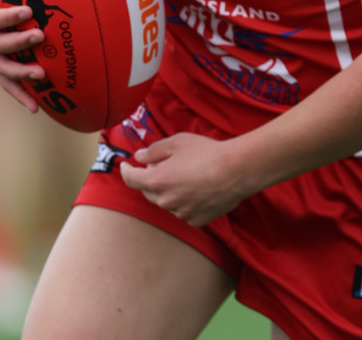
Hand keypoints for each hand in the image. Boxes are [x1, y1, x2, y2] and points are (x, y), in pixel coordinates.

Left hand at [120, 132, 247, 226]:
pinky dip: (185, 201)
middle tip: (163, 164)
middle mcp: (166, 201)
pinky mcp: (197, 220)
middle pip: (148, 192)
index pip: (131, 179)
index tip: (125, 165)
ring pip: (167, 202)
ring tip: (186, 174)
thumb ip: (154, 150)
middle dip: (151, 179)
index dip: (125, 171)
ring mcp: (181, 213)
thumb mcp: (177, 142)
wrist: (236, 171)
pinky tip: (198, 188)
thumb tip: (139, 156)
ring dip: (169, 190)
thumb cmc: (206, 152)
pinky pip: (184, 211)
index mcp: (157, 181)